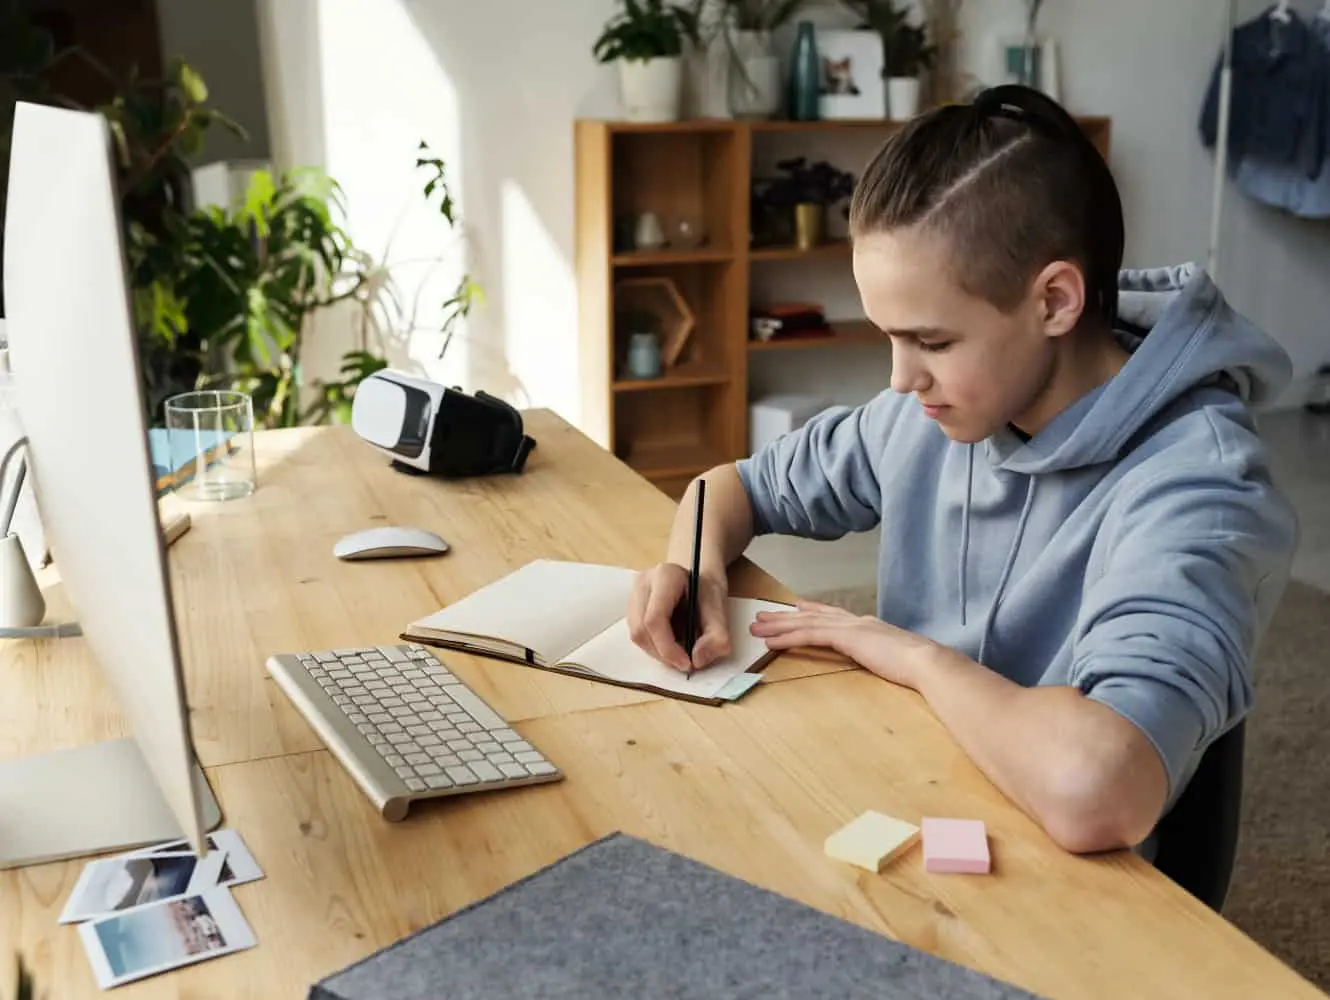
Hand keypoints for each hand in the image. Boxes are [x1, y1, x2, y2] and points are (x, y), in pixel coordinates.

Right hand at [628, 563, 731, 671]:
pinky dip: (654, 647)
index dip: (668, 647)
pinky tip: (671, 644)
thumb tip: (698, 660)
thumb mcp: (720, 609)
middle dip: (663, 654)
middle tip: (685, 664)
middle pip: (641, 629)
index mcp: (665, 576)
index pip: (654, 618)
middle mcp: (644, 583)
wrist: (698, 580)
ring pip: (636, 635)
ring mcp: (633, 594)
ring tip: (680, 653)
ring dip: (658, 653)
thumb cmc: (707, 591)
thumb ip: (717, 635)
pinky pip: (637, 635)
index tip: (687, 664)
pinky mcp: (631, 608)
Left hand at [749, 599, 938, 688]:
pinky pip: (809, 635)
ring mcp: (851, 627)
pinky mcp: (845, 637)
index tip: (797, 607)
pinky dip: (787, 637)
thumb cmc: (919, 668)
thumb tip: (884, 662)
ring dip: (779, 625)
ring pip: (805, 623)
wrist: (928, 662)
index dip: (813, 610)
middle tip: (763, 615)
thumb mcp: (896, 659)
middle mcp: (857, 621)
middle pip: (813, 615)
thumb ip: (885, 657)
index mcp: (869, 626)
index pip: (834, 616)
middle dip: (786, 616)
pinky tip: (771, 641)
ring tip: (757, 627)